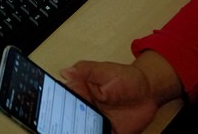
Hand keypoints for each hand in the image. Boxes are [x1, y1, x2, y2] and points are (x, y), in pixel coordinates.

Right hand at [60, 51, 181, 133]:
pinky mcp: (108, 133)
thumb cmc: (126, 77)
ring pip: (81, 130)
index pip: (61, 100)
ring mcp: (96, 122)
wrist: (149, 92)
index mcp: (80, 91)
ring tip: (71, 132)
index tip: (49, 113)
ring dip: (76, 131)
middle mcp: (85, 108)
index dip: (54, 107)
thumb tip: (64, 72)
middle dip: (64, 125)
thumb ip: (85, 70)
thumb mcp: (105, 71)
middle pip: (68, 120)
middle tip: (62, 128)